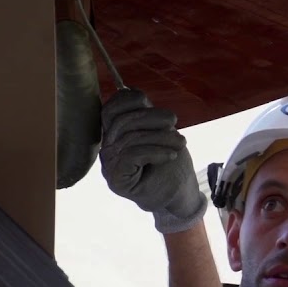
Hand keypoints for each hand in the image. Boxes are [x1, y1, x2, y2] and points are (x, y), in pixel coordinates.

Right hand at [99, 88, 207, 232]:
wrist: (178, 194)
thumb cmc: (170, 163)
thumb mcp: (159, 132)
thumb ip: (144, 115)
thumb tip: (130, 92)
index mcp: (114, 134)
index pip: (111, 108)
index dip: (131, 101)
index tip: (155, 106)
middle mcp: (107, 148)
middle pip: (121, 121)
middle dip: (152, 118)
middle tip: (175, 124)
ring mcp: (109, 164)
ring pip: (129, 138)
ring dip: (161, 137)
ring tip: (180, 143)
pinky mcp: (116, 178)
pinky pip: (132, 154)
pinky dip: (156, 152)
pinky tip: (171, 155)